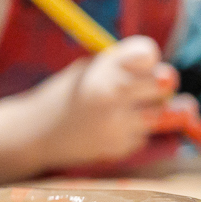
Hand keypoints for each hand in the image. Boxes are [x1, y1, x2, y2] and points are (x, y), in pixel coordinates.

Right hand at [33, 35, 176, 169]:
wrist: (33, 133)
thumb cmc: (63, 95)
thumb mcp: (85, 70)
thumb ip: (121, 67)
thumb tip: (167, 77)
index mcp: (100, 71)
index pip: (147, 54)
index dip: (147, 57)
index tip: (141, 62)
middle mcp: (110, 96)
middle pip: (164, 81)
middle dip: (160, 83)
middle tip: (148, 85)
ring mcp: (116, 125)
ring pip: (161, 112)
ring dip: (152, 108)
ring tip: (129, 107)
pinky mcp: (118, 147)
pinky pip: (142, 134)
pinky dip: (133, 130)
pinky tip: (109, 128)